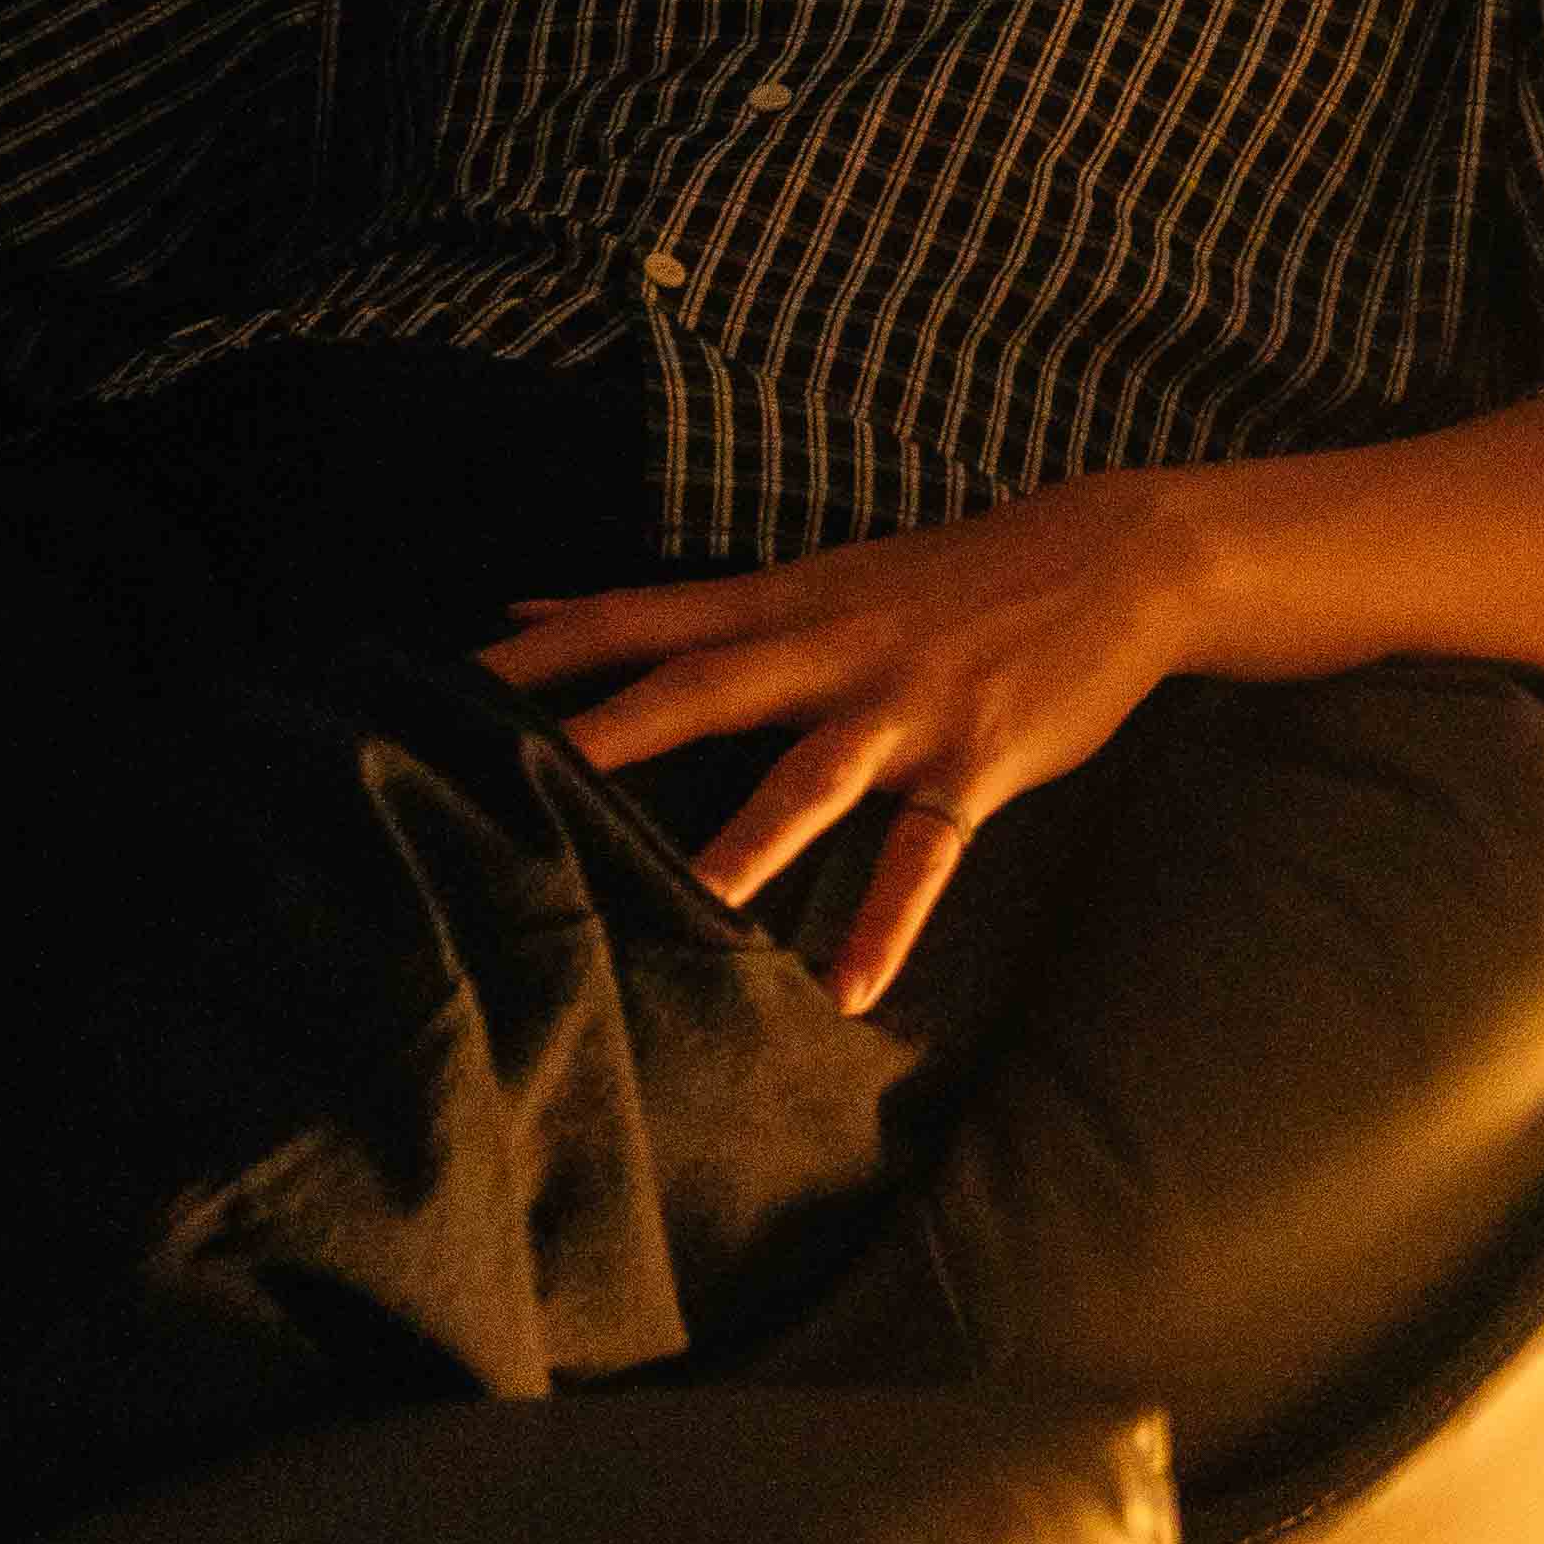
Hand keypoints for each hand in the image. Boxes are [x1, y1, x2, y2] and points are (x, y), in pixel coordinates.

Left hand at [481, 469, 1205, 1006]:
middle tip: (496, 779)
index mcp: (771, 607)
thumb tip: (535, 604)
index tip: (431, 683)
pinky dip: (889, 918)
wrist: (1112, 553)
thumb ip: (668, 609)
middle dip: (593, 735)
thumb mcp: (798, 577)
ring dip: (746, 843)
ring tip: (685, 905)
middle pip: (690, 690)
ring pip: (808, 779)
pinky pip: (926, 851)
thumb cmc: (936, 580)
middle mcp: (822, 652)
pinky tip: (854, 990)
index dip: (531, 651)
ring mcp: (900, 708)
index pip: (626, 620)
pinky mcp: (977, 761)